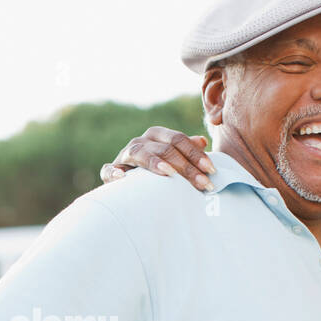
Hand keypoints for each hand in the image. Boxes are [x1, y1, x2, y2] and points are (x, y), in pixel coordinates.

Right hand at [100, 126, 215, 190]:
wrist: (131, 185)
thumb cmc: (158, 172)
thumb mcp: (174, 159)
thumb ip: (187, 150)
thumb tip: (202, 141)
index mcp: (157, 135)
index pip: (179, 140)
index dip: (196, 154)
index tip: (212, 170)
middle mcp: (141, 141)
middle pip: (165, 148)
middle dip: (186, 166)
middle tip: (203, 184)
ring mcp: (125, 154)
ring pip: (141, 154)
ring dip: (156, 163)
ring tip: (170, 173)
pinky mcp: (112, 170)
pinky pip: (109, 169)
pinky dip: (114, 172)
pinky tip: (122, 176)